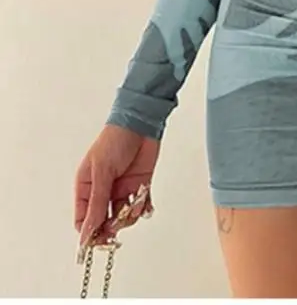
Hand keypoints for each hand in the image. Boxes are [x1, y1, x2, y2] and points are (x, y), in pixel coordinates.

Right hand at [74, 124, 159, 256]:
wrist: (141, 122)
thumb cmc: (115, 140)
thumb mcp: (102, 172)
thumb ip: (97, 203)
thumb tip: (87, 232)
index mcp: (87, 187)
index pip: (83, 220)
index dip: (90, 233)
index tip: (99, 241)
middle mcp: (103, 191)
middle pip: (103, 222)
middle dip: (112, 226)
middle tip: (121, 221)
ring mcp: (121, 189)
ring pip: (122, 216)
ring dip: (130, 213)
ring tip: (135, 200)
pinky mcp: (139, 185)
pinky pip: (139, 206)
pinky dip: (143, 207)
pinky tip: (145, 202)